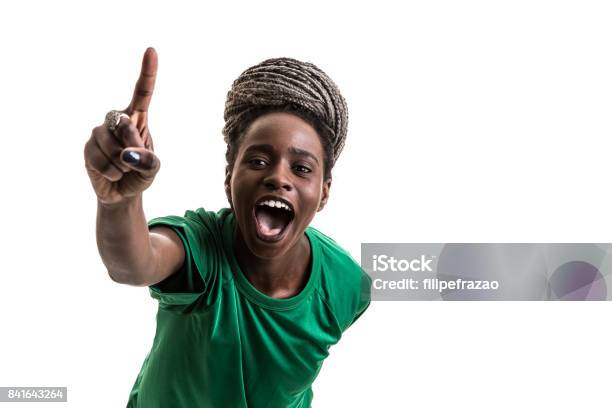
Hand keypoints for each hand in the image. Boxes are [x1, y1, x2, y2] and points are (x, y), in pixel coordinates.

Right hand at [84, 48, 159, 204]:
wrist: (122, 192)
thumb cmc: (140, 174)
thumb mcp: (153, 168)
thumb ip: (148, 160)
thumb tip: (128, 154)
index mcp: (137, 118)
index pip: (142, 92)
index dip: (148, 72)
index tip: (151, 50)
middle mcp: (117, 120)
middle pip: (125, 124)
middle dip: (134, 146)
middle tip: (135, 161)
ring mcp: (100, 132)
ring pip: (113, 145)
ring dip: (123, 164)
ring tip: (123, 168)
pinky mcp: (88, 147)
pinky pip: (101, 160)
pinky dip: (112, 172)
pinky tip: (113, 174)